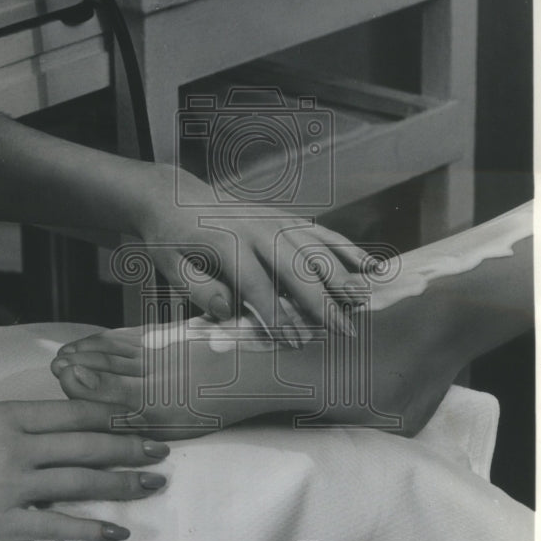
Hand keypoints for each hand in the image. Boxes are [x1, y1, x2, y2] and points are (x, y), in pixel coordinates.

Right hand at [0, 401, 168, 540]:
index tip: (138, 421)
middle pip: (87, 446)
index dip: (112, 418)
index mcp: (7, 416)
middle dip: (129, 449)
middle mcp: (17, 447)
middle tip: (161, 451)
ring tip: (152, 484)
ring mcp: (11, 486)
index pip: (74, 413)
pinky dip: (89, 529)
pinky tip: (116, 531)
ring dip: (122, 484)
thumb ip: (8, 425)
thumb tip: (48, 431)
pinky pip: (55, 526)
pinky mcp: (0, 524)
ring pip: (80, 483)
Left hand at [133, 165, 367, 339]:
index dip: (278, 317)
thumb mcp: (170, 266)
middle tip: (345, 331)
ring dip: (343, 275)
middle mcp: (257, 228)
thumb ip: (200, 290)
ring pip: (317, 247)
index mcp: (226, 243)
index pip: (258, 287)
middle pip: (297, 267)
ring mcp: (275, 220)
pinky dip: (348, 248)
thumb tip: (230, 310)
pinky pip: (322, 233)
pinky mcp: (285, 218)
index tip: (297, 342)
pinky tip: (371, 266)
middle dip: (323, 301)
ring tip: (364, 301)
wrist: (173, 198)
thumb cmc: (170, 239)